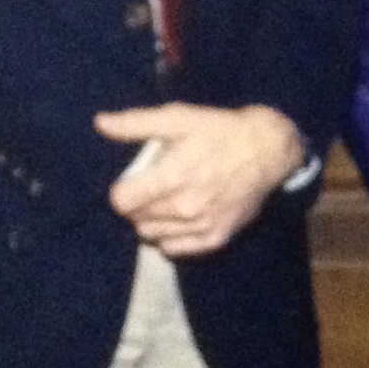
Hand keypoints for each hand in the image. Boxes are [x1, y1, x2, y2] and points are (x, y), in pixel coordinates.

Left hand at [95, 103, 305, 256]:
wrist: (268, 150)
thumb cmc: (220, 131)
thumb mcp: (179, 118)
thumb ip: (136, 123)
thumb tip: (100, 123)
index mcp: (172, 176)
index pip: (122, 201)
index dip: (122, 189)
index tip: (132, 181)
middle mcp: (185, 207)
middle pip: (136, 218)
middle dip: (138, 204)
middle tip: (153, 187)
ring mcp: (201, 225)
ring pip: (152, 235)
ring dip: (152, 221)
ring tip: (166, 202)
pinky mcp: (216, 237)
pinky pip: (176, 249)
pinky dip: (170, 237)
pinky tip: (178, 219)